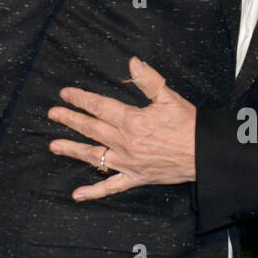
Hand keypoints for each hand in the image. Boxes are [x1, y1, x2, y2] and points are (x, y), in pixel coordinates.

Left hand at [47, 57, 195, 200]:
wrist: (204, 155)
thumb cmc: (189, 125)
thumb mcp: (169, 97)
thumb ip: (148, 80)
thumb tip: (132, 62)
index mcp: (132, 121)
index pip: (100, 107)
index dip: (81, 99)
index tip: (66, 94)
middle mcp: (125, 142)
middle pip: (91, 129)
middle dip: (71, 120)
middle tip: (53, 114)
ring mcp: (128, 162)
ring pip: (94, 156)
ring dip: (73, 150)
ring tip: (54, 146)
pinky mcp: (135, 177)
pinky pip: (111, 187)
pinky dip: (94, 192)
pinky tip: (77, 194)